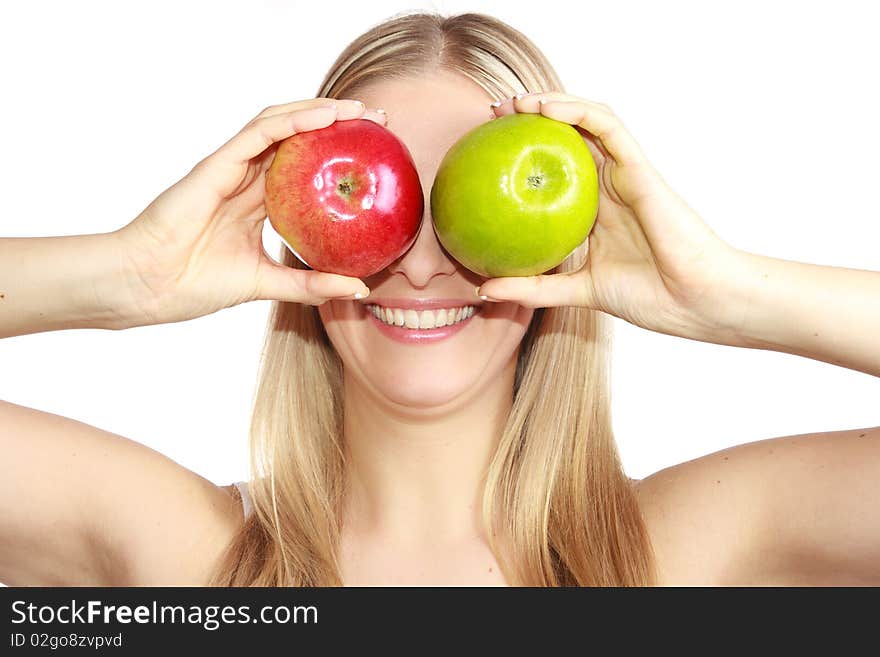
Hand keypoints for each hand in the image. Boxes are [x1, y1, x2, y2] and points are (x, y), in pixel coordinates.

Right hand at [113, 98, 381, 325]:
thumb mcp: (268, 283)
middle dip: (338, 124)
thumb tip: (360, 289)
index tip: (377, 158)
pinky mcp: (218, 163)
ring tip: (358, 110)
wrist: (148, 286)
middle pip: (298, 139)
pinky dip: (292, 121)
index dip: (338, 158)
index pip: (304, 170)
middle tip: (378, 123)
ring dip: (320, 112)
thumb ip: (311, 283)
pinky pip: (259, 133)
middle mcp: (247, 178)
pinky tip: (323, 117)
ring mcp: (232, 167)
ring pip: (281, 125)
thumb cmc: (195, 284)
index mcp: (257, 203)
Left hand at [479, 92, 749, 341]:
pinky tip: (545, 109)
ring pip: (587, 121)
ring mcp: (624, 173)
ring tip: (514, 102)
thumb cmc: (650, 296)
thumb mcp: (579, 291)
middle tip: (493, 115)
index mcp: (594, 209)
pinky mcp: (639, 167)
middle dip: (530, 118)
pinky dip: (578, 111)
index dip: (523, 153)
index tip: (485, 151)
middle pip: (568, 138)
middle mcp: (608, 185)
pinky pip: (608, 127)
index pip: (555, 169)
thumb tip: (486, 289)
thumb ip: (536, 288)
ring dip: (550, 103)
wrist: (695, 301)